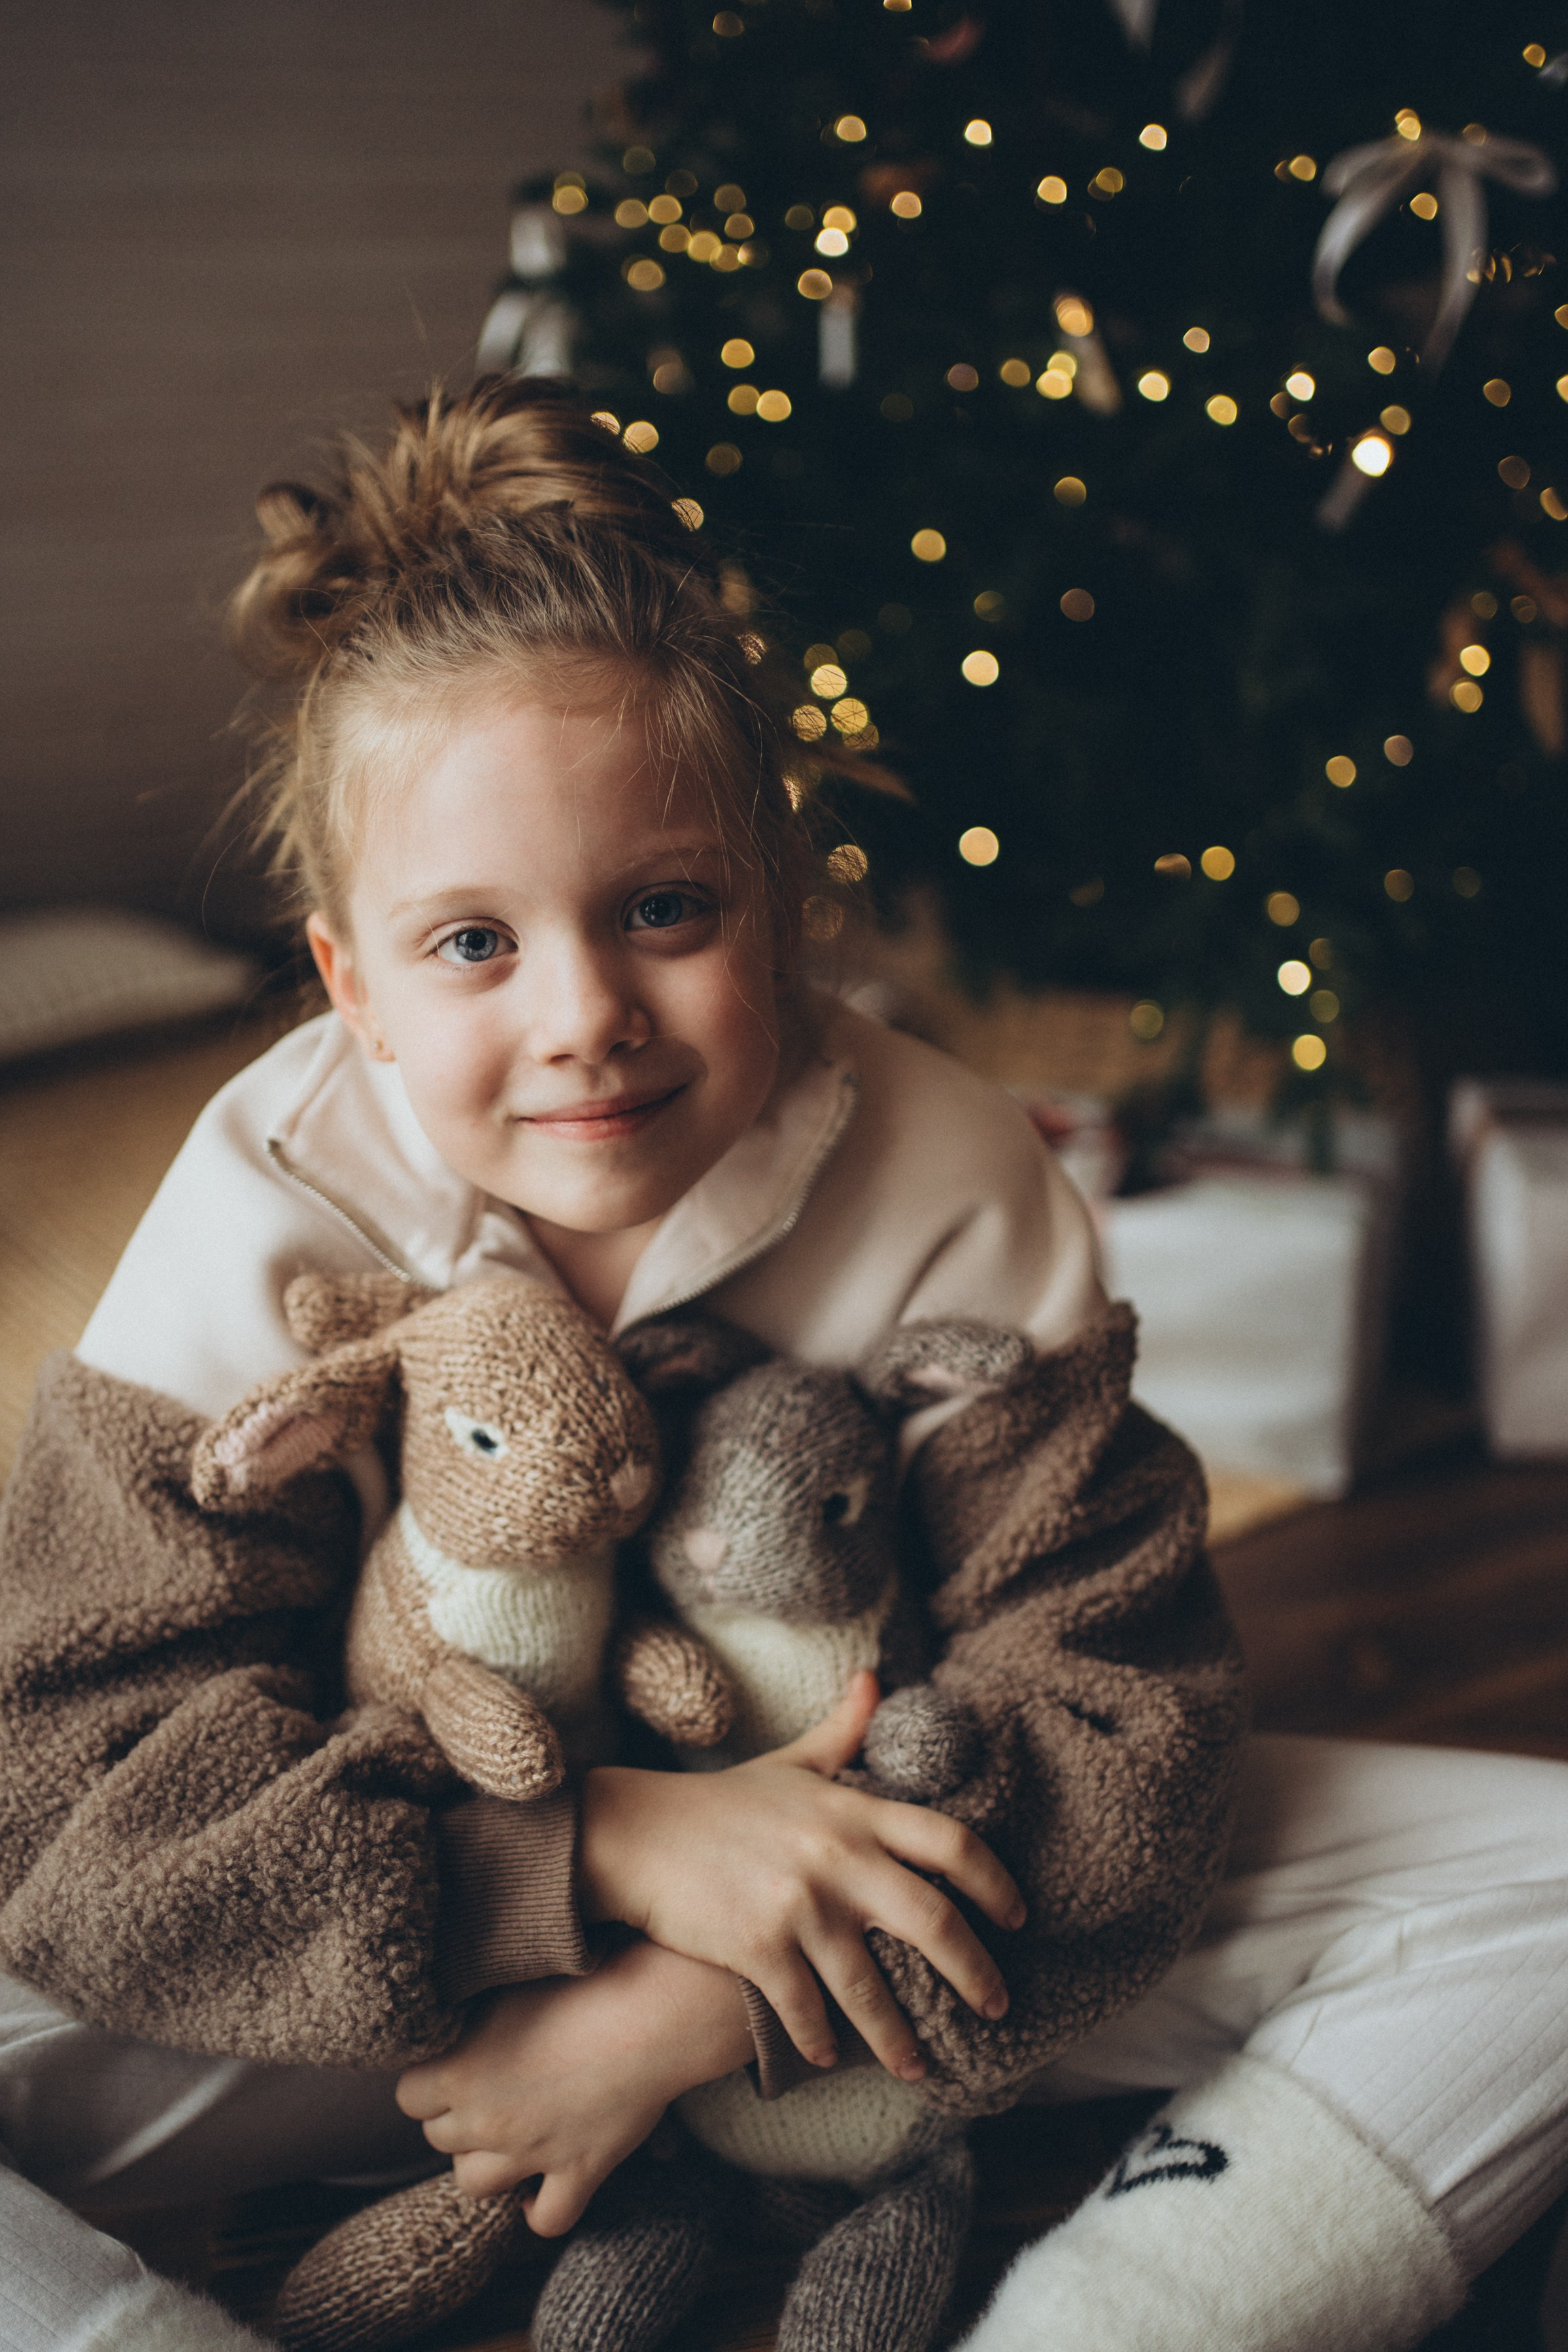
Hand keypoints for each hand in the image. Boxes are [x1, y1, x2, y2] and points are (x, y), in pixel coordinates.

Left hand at [395, 1939, 751, 2235]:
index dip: (428, 2079)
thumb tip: (448, 2014)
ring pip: (474, 2184)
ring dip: (484, 2162)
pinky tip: (540, 2185)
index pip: (408, 2096)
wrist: (650, 2012)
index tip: (451, 2061)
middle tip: (485, 2088)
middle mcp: (488, 2120)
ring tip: (505, 2134)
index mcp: (462, 2070)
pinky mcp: (578, 2172)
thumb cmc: (582, 1981)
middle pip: (439, 2138)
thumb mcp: (512, 1983)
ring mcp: (533, 2153)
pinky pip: (546, 2219)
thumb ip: (471, 2014)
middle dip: (455, 2115)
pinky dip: (538, 2209)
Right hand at [578, 1670, 1023, 2083]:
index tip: (1017, 1918)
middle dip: (975, 1973)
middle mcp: (839, 1857)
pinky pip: (807, 2010)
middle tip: (998, 2006)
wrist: (637, 1835)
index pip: (951, 1843)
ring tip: (920, 2067)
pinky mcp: (759, 1948)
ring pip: (873, 1987)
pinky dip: (823, 2041)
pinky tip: (831, 2057)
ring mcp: (800, 1905)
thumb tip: (878, 1678)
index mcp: (854, 1812)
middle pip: (934, 1921)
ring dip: (901, 2037)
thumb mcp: (789, 1764)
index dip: (995, 1883)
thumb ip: (842, 1731)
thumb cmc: (719, 1804)